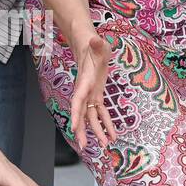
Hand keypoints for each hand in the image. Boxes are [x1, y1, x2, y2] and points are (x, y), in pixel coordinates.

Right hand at [69, 33, 116, 151]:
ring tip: (105, 144)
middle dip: (83, 131)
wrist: (89, 49)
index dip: (76, 114)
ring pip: (91, 117)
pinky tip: (111, 134)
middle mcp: (85, 92)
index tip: (74, 128)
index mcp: (84, 82)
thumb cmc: (94, 47)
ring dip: (97, 131)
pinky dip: (105, 123)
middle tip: (84, 146)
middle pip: (82, 114)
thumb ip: (97, 44)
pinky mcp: (96, 96)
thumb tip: (95, 39)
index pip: (78, 100)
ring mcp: (90, 95)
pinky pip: (100, 112)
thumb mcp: (98, 45)